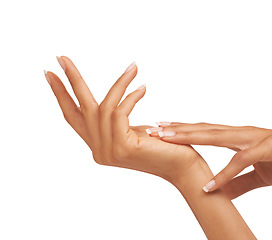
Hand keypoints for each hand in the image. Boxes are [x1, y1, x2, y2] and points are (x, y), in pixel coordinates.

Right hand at [45, 56, 206, 183]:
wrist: (182, 166)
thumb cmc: (162, 146)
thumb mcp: (133, 131)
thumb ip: (116, 122)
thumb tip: (111, 102)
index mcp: (99, 146)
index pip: (73, 118)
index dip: (61, 96)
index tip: (51, 74)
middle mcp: (99, 151)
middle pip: (79, 110)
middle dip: (71, 82)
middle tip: (62, 58)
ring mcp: (109, 152)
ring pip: (103, 108)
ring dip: (118, 84)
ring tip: (133, 68)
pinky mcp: (123, 148)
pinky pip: (120, 113)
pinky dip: (130, 97)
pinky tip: (142, 88)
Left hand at [149, 122, 271, 197]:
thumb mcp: (258, 173)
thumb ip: (238, 180)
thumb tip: (216, 189)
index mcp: (237, 138)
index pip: (204, 131)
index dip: (182, 130)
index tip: (161, 130)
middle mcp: (240, 134)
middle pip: (203, 129)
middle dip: (177, 129)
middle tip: (152, 128)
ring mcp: (252, 139)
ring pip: (216, 136)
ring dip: (191, 137)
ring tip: (168, 139)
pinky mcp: (266, 148)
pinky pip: (241, 162)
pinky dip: (225, 174)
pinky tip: (209, 184)